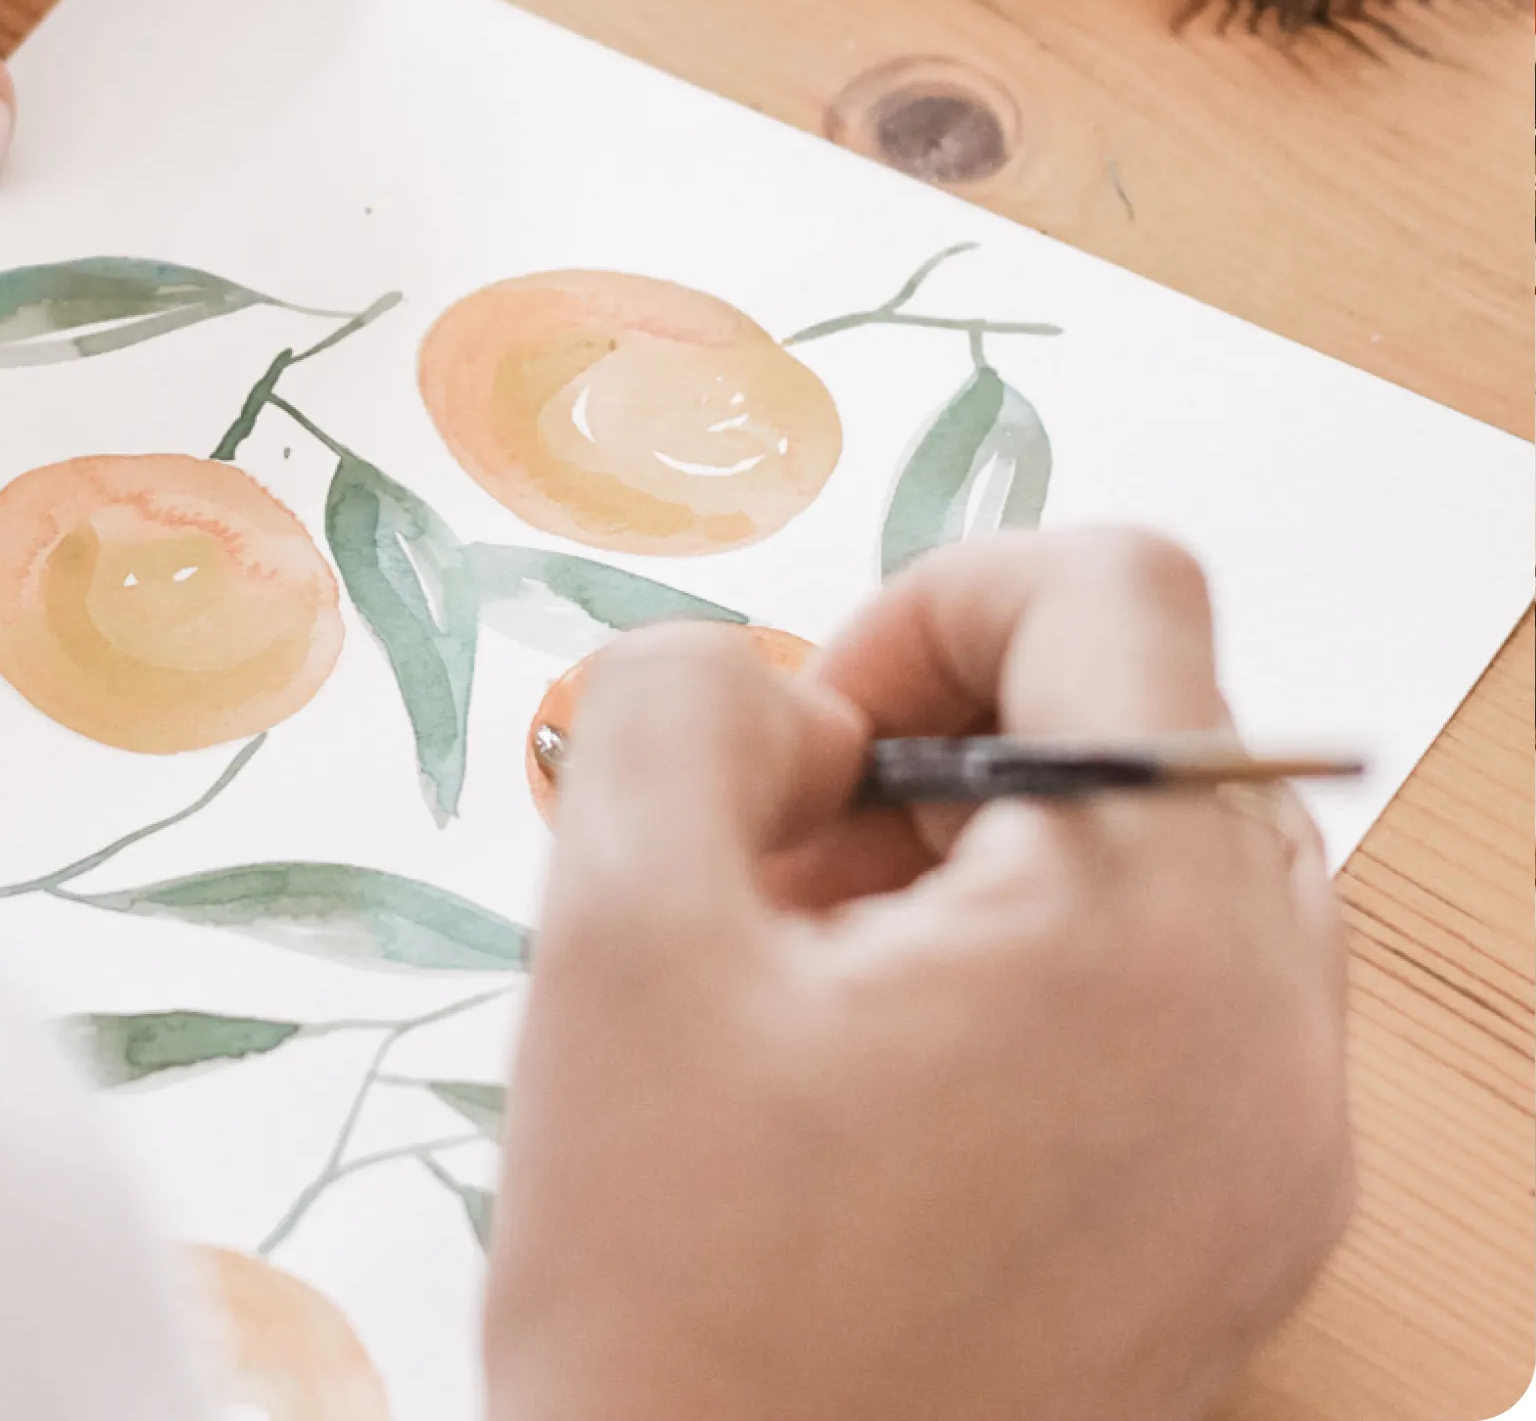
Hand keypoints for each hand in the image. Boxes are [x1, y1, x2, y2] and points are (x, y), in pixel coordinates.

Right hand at [487, 530, 1352, 1420]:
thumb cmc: (678, 1302)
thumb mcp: (613, 935)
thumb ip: (674, 709)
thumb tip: (791, 704)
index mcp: (1145, 934)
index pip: (1116, 588)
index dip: (935, 603)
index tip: (814, 738)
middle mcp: (1268, 1034)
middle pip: (1143, 720)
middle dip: (945, 742)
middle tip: (790, 866)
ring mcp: (1278, 1148)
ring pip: (1153, 855)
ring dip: (979, 854)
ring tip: (819, 980)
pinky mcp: (1243, 1230)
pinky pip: (1170, 996)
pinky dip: (1030, 968)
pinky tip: (880, 1075)